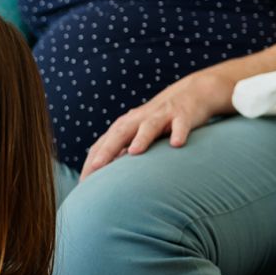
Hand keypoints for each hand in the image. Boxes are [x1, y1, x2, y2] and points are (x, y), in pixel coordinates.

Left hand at [80, 71, 233, 180]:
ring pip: (148, 127)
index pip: (103, 143)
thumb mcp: (138, 133)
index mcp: (125, 125)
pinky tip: (176, 144)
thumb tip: (107, 178)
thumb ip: (124, 151)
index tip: (83, 182)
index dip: (92, 161)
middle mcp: (139, 119)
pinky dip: (178, 132)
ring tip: (134, 152)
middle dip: (107, 150)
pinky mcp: (183, 115)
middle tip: (96, 168)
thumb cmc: (160, 120)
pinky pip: (180, 124)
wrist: (192, 93)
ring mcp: (161, 115)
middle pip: (120, 134)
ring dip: (141, 138)